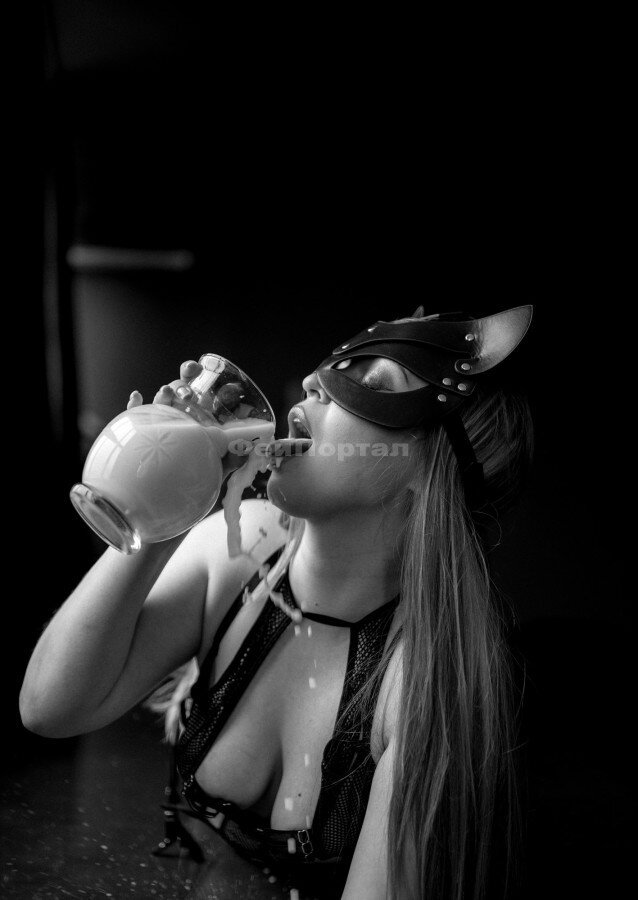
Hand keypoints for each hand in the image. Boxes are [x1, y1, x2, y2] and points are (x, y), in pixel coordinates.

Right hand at [126, 360, 246, 479]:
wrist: (171, 493)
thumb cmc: (196, 473)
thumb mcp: (218, 466)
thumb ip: (232, 459)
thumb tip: (244, 451)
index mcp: (196, 412)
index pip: (195, 386)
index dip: (192, 372)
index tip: (196, 369)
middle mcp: (177, 412)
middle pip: (177, 389)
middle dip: (181, 385)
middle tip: (188, 395)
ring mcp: (158, 420)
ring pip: (158, 400)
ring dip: (162, 393)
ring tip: (166, 392)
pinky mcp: (140, 431)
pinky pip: (134, 415)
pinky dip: (134, 405)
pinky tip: (136, 397)